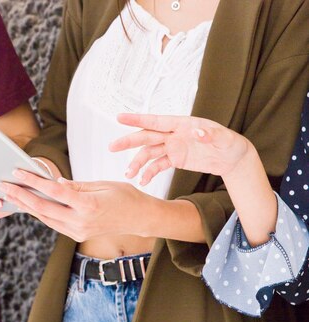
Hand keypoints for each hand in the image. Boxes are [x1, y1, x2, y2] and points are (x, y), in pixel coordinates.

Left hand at [0, 170, 152, 241]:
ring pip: (45, 218)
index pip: (54, 192)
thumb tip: (54, 183)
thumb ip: (76, 185)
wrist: (141, 219)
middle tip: (4, 186)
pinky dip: (40, 213)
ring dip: (27, 206)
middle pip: (43, 208)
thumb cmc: (126, 197)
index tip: (18, 173)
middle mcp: (80, 222)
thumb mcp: (101, 184)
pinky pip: (53, 223)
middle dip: (21, 196)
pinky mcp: (78, 235)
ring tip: (11, 194)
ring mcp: (78, 231)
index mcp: (87, 206)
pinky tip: (29, 205)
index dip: (34, 182)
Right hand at [110, 114, 249, 184]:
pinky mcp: (175, 159)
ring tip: (129, 175)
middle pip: (146, 137)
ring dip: (137, 163)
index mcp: (181, 124)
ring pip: (149, 153)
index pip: (156, 121)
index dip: (137, 119)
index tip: (119, 117)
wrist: (232, 158)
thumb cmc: (229, 143)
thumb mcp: (223, 138)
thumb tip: (198, 133)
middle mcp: (173, 134)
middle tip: (112, 147)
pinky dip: (148, 173)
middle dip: (128, 142)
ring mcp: (173, 147)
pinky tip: (142, 181)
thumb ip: (209, 134)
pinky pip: (157, 165)